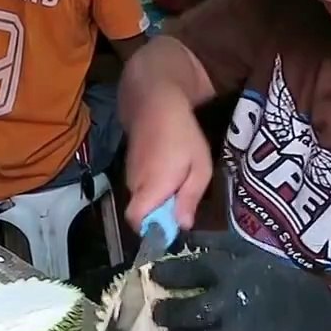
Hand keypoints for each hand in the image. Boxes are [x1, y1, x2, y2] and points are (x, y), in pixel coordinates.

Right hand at [123, 91, 211, 230]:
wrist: (154, 99)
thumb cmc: (182, 134)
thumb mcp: (200, 167)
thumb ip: (189, 198)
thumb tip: (182, 225)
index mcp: (151, 190)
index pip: (138, 222)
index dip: (153, 231)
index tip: (171, 229)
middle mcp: (135, 185)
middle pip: (143, 212)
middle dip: (162, 213)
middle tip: (185, 201)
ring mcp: (130, 173)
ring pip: (144, 197)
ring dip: (160, 195)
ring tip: (181, 180)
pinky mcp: (131, 162)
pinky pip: (143, 182)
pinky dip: (156, 182)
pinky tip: (171, 167)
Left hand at [149, 231, 330, 330]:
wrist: (315, 313)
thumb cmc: (276, 278)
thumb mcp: (247, 250)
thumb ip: (213, 241)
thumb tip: (178, 236)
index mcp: (232, 271)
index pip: (188, 270)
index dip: (165, 274)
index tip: (152, 276)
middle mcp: (232, 302)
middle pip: (188, 312)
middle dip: (166, 314)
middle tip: (158, 314)